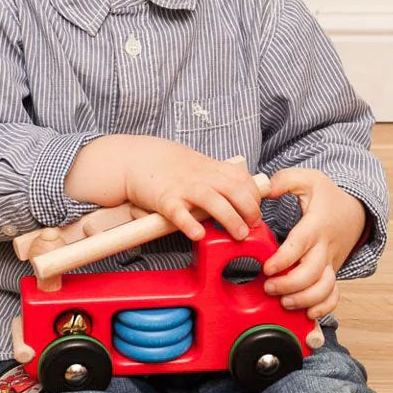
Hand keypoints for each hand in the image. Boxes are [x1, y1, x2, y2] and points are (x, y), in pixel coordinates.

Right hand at [122, 137, 263, 242]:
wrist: (136, 158)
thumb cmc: (170, 166)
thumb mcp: (200, 165)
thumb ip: (218, 178)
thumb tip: (240, 197)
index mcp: (212, 169)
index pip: (244, 181)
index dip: (255, 198)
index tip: (256, 212)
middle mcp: (202, 177)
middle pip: (235, 191)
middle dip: (250, 210)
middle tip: (252, 226)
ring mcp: (184, 188)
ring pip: (214, 202)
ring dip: (230, 219)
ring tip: (238, 235)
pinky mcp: (165, 200)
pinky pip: (179, 213)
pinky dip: (189, 224)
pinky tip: (198, 234)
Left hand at [261, 168, 367, 319]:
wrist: (356, 211)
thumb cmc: (327, 197)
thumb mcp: (308, 179)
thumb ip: (283, 180)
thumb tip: (262, 188)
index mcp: (316, 225)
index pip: (300, 245)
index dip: (283, 260)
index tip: (267, 268)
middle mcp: (325, 247)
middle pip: (312, 273)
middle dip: (289, 285)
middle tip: (268, 287)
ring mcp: (331, 263)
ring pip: (324, 289)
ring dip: (304, 300)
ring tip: (284, 301)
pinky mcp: (333, 273)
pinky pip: (334, 296)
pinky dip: (323, 308)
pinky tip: (306, 312)